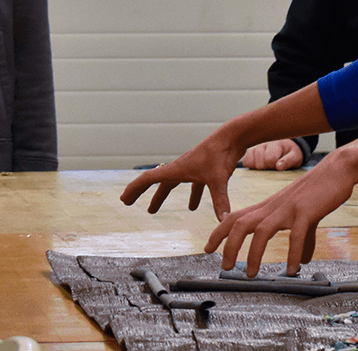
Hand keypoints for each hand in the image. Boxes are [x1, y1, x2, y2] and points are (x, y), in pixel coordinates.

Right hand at [121, 130, 245, 217]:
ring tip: (152, 210)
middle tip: (128, 202)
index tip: (123, 199)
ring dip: (161, 196)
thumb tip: (223, 221)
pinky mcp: (205, 169)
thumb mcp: (218, 179)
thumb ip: (219, 201)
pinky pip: (193, 185)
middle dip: (142, 193)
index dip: (134, 189)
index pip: (148, 179)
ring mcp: (193, 167)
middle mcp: (182, 167)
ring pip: (172, 184)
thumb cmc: (222, 154)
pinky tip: (193, 207)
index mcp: (177, 169)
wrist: (234, 136)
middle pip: (156, 182)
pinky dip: (191, 195)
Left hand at [205, 154, 357, 276]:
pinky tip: (292, 269)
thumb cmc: (320, 190)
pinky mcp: (306, 212)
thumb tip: (302, 260)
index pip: (235, 217)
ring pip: (261, 230)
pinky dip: (292, 253)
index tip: (208, 248)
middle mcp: (274, 207)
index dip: (219, 232)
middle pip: (240, 223)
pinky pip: (296, 235)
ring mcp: (288, 208)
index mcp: (269, 206)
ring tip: (251, 274)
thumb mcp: (306, 216)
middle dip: (228, 245)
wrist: (338, 170)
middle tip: (224, 267)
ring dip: (253, 254)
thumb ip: (303, 239)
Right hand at [242, 139, 305, 170]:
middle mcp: (263, 143)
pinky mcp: (249, 151)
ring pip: (250, 161)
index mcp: (276, 143)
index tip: (279, 166)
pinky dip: (251, 165)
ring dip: (258, 167)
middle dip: (267, 168)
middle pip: (259, 163)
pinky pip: (245, 161)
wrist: (285, 147)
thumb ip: (289, 161)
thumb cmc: (290, 153)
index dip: (274, 166)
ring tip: (266, 165)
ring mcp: (254, 147)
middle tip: (272, 166)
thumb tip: (279, 166)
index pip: (270, 159)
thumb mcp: (295, 156)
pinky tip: (259, 164)